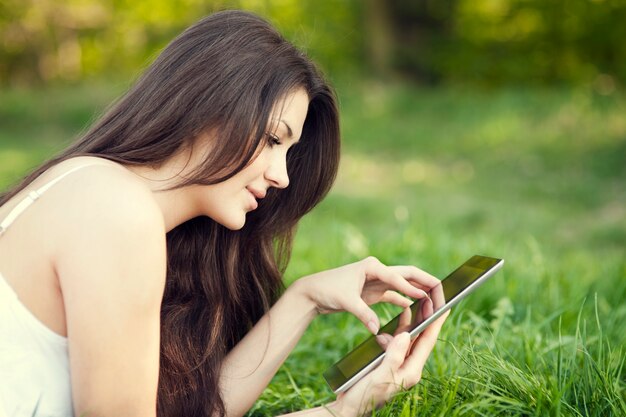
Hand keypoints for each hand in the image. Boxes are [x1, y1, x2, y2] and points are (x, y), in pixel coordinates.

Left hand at [297, 256, 439, 333]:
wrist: (311, 292)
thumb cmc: (327, 290)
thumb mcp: (345, 301)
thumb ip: (363, 314)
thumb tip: (377, 331)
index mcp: (372, 266)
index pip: (399, 276)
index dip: (413, 288)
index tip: (427, 298)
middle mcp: (378, 271)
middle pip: (409, 275)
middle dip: (426, 284)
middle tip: (443, 295)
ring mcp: (377, 281)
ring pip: (405, 285)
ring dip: (419, 294)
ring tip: (434, 305)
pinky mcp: (373, 292)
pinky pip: (395, 296)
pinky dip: (406, 302)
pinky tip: (416, 311)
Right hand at [330, 311, 448, 416]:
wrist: (349, 407)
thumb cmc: (364, 395)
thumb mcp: (381, 376)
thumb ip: (394, 356)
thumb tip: (406, 335)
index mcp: (411, 371)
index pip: (427, 342)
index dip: (435, 323)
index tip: (444, 306)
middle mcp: (408, 367)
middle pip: (420, 338)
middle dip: (425, 318)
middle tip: (430, 298)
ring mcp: (398, 364)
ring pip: (408, 338)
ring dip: (409, 323)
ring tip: (413, 305)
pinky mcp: (387, 362)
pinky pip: (395, 343)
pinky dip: (395, 331)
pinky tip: (393, 324)